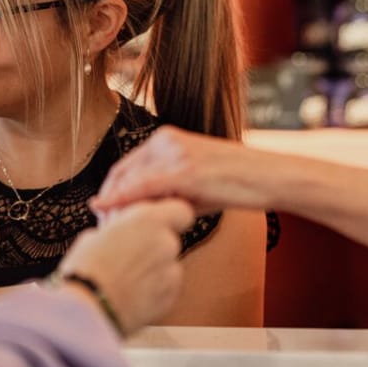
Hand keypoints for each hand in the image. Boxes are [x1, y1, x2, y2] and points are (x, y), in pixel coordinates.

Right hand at [57, 198, 193, 334]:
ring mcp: (170, 272)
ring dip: (154, 270)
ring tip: (126, 280)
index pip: (180, 210)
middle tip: (130, 255)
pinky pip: (167, 288)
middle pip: (170, 240)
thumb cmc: (86, 270)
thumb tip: (118, 233)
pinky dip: (154, 290)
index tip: (155, 223)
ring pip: (169, 265)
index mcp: (149, 220)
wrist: (87, 310)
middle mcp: (166, 243)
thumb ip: (119, 230)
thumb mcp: (95, 236)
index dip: (170, 216)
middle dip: (155, 246)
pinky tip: (131, 294)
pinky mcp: (169, 298)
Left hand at [94, 126, 274, 216]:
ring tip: (106, 229)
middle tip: (100, 227)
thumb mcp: (193, 184)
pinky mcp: (184, 169)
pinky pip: (143, 186)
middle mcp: (166, 139)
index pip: (127, 165)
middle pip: (122, 171)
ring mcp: (175, 152)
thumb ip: (165, 192)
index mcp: (167, 137)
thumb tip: (140, 213)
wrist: (268, 177)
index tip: (103, 214)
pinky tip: (106, 210)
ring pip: (130, 179)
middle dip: (108, 199)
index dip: (111, 190)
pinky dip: (121, 199)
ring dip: (114, 204)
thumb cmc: (234, 183)